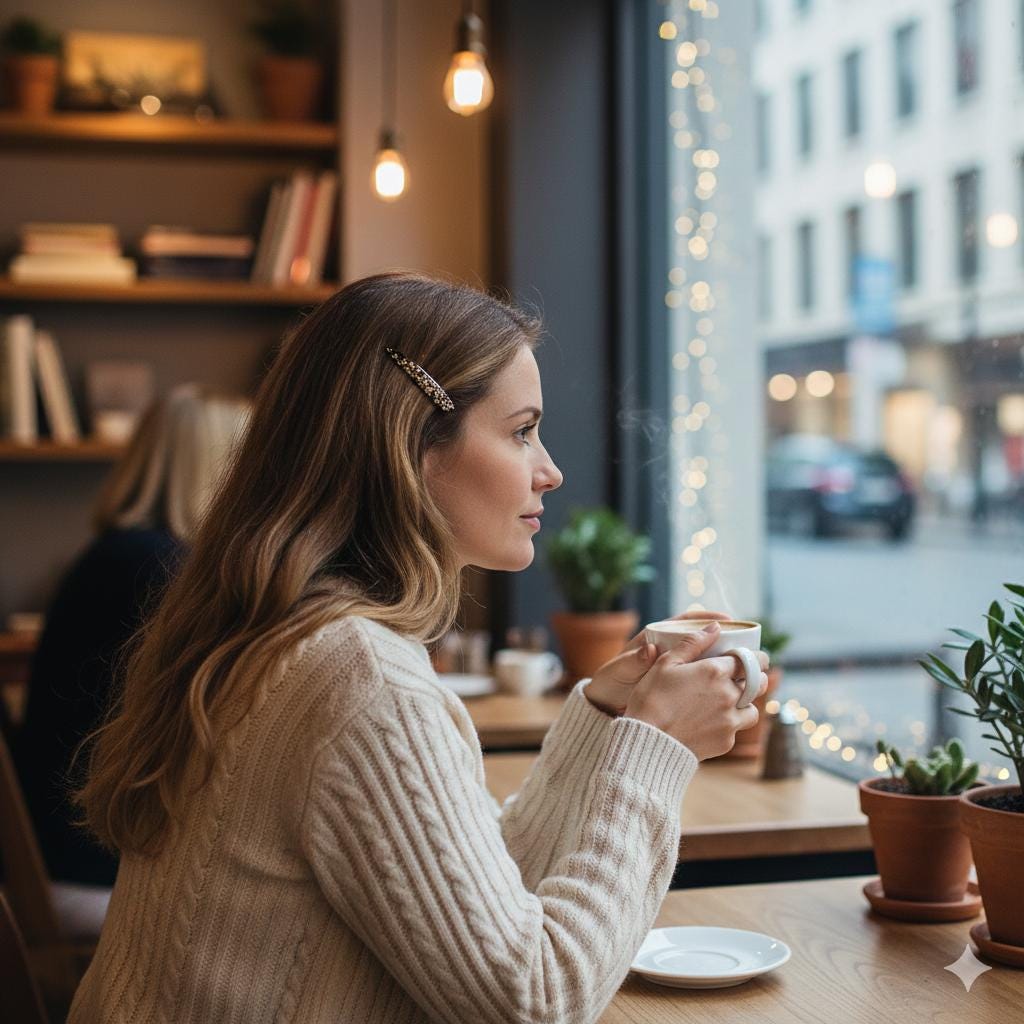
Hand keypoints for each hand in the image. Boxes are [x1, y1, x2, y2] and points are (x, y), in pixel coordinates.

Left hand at [583, 609, 733, 716]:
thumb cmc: (611, 683)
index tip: (728, 620)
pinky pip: (704, 682)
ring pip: (707, 661)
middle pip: (704, 640)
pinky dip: (718, 684)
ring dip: (726, 664)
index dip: (708, 618)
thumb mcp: (621, 671)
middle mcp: (671, 651)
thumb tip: (649, 650)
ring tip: (748, 669)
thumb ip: (634, 661)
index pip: (687, 621)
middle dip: (726, 641)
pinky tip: (733, 692)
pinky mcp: (682, 686)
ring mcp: (678, 669)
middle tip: (747, 646)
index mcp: (657, 638)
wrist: (607, 707)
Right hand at [623, 623, 769, 759]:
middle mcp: (728, 695)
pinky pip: (736, 730)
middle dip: (756, 678)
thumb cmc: (651, 698)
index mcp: (714, 671)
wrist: (648, 741)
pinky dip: (729, 725)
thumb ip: (692, 643)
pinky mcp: (726, 741)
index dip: (755, 656)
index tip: (754, 657)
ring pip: (752, 709)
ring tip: (728, 703)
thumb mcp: (665, 663)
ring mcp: (730, 720)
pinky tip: (711, 723)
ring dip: (745, 704)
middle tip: (747, 677)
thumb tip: (715, 626)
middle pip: (759, 683)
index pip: (749, 659)